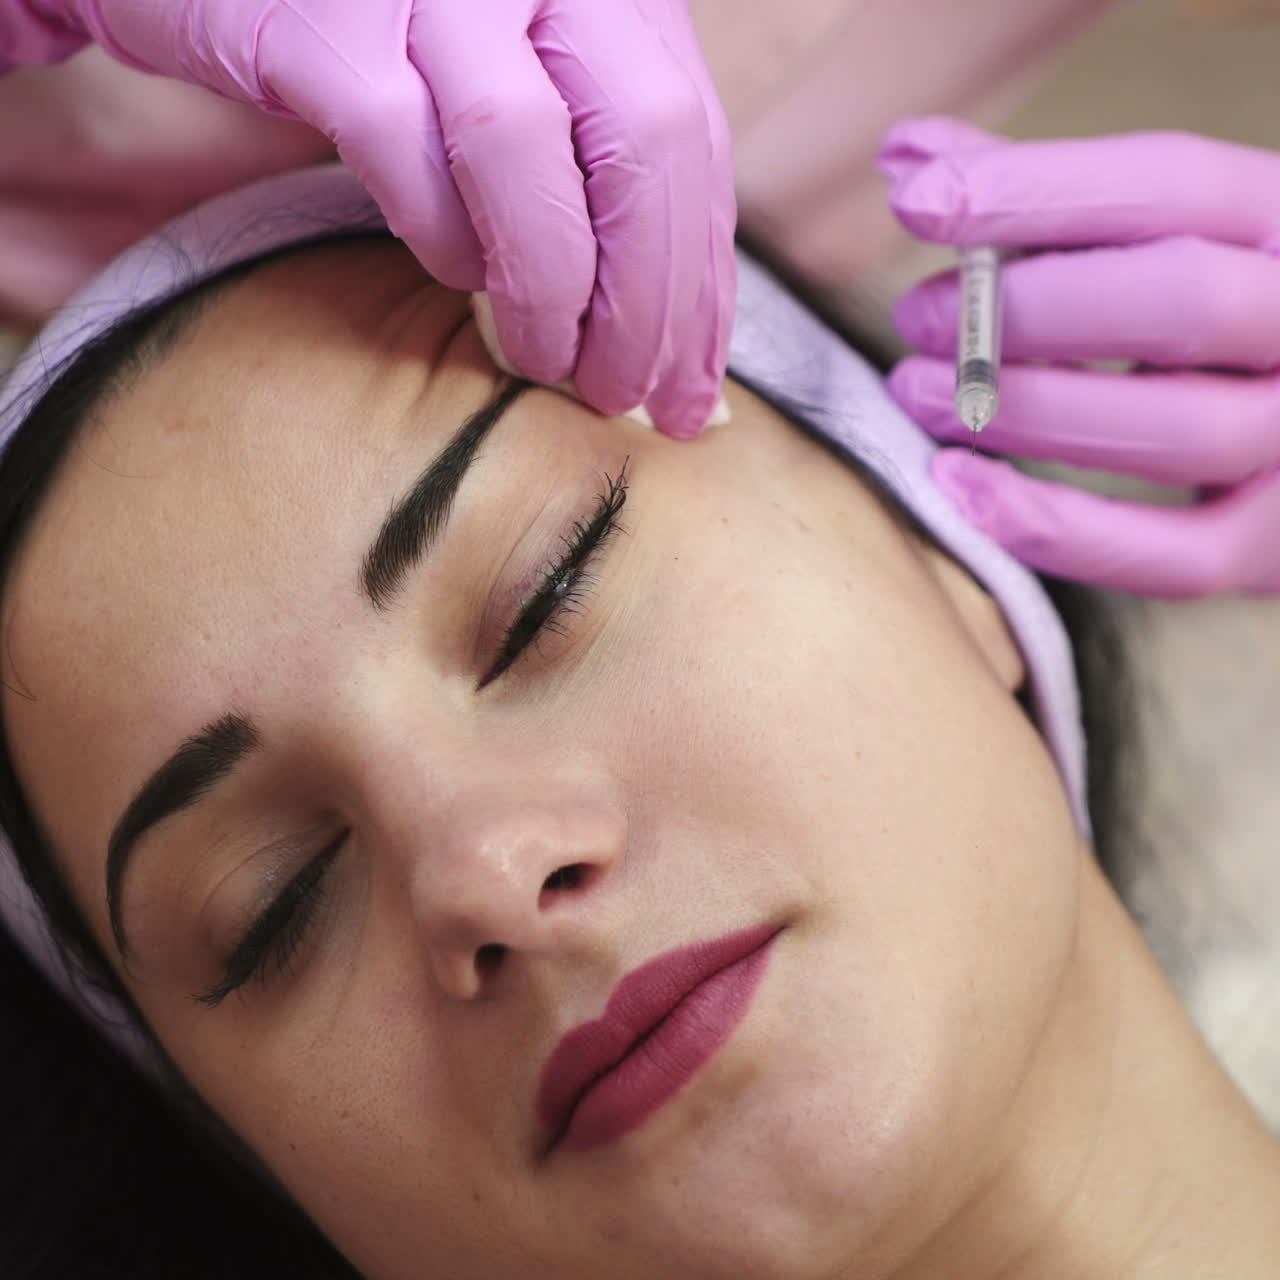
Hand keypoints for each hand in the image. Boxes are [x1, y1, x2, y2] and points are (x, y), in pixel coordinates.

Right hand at [49, 0, 734, 436]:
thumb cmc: (402, 39)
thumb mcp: (532, 80)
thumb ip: (601, 174)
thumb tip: (672, 334)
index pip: (695, 145)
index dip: (702, 286)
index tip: (688, 394)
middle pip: (643, 143)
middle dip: (648, 302)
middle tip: (620, 394)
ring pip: (524, 150)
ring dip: (550, 288)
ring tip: (548, 363)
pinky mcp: (325, 22)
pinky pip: (403, 148)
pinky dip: (443, 235)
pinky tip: (459, 277)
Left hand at [880, 116, 1279, 597]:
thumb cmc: (1203, 312)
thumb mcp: (1156, 232)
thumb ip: (1041, 194)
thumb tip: (905, 154)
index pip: (1172, 186)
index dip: (1035, 190)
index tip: (914, 200)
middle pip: (1179, 304)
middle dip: (1027, 311)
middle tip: (918, 318)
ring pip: (1177, 432)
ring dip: (1027, 415)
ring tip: (919, 392)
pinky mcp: (1276, 547)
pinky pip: (1176, 558)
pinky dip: (1059, 531)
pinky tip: (958, 487)